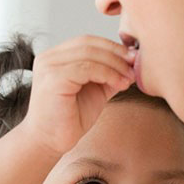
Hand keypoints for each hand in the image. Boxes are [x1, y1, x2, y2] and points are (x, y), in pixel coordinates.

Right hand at [20, 35, 135, 154]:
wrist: (48, 142)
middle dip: (116, 53)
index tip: (132, 58)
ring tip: (129, 78)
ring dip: (114, 64)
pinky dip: (108, 74)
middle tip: (134, 65)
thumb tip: (130, 63)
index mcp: (55, 58)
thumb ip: (107, 75)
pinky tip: (119, 84)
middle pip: (88, 43)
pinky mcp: (54, 79)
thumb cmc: (68, 119)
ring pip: (89, 54)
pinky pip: (86, 68)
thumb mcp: (94, 91)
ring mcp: (49, 67)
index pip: (87, 41)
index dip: (112, 46)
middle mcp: (49, 58)